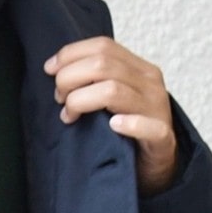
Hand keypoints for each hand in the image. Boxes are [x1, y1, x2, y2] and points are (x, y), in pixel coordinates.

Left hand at [43, 36, 178, 196]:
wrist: (158, 166)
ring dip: (81, 101)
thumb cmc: (128, 133)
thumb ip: (93, 82)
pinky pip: (149, 127)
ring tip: (69, 115)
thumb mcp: (112, 99)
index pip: (103, 46)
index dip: (71, 54)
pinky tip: (112, 126)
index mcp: (138, 69)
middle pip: (102, 65)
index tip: (49, 69)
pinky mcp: (162, 138)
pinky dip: (129, 125)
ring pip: (113, 90)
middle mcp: (149, 84)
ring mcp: (157, 110)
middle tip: (59, 99)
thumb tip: (55, 70)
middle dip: (69, 78)